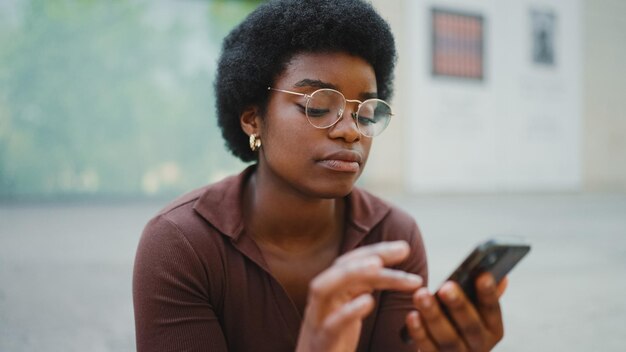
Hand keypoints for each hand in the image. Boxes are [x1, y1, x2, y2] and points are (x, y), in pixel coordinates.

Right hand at [296, 241, 423, 351]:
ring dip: (351, 273)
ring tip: (378, 266)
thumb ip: (358, 293)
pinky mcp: (319, 345)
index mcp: (331, 294)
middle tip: (403, 249)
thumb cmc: (332, 346)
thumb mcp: (347, 315)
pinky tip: (368, 301)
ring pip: (325, 289)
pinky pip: (330, 325)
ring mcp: (316, 323)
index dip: (376, 252)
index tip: (403, 248)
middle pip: (341, 269)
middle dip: (372, 255)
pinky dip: (347, 311)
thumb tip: (381, 271)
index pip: (350, 264)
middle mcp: (321, 303)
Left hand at [405, 273, 507, 351]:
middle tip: (446, 287)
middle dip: (458, 305)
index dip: (489, 293)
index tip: (482, 276)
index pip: (492, 309)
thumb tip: (501, 276)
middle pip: (470, 326)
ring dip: (433, 315)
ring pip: (448, 338)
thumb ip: (484, 296)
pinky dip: (419, 332)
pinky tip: (412, 315)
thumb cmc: (459, 323)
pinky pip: (428, 349)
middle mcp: (480, 346)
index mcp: (492, 329)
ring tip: (421, 295)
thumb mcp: (476, 312)